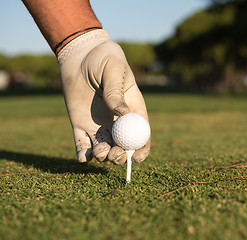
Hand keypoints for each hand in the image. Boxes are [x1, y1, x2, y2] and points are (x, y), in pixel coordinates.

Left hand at [57, 29, 149, 163]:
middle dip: (120, 156)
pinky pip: (82, 144)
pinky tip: (83, 157)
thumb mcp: (113, 70)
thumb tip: (122, 115)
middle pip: (123, 146)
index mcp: (132, 109)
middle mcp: (117, 121)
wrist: (80, 55)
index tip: (136, 157)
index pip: (141, 133)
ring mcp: (99, 124)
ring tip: (99, 150)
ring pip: (104, 148)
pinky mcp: (80, 124)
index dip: (141, 148)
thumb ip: (116, 92)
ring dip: (103, 156)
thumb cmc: (103, 58)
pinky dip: (83, 154)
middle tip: (115, 154)